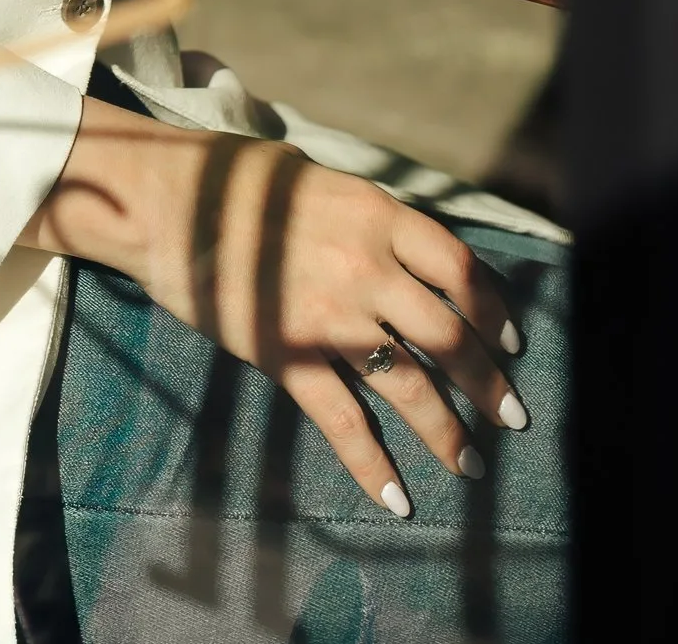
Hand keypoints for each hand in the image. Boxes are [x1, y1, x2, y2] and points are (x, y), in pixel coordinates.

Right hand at [25, 101, 530, 510]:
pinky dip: (372, 465)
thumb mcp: (315, 179)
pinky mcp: (287, 355)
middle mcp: (365, 265)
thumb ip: (365, 217)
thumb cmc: (234, 178)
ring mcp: (328, 315)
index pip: (460, 268)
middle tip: (512, 417)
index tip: (512, 342)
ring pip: (408, 385)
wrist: (165, 199)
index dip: (494, 310)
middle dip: (487, 385)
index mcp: (376, 213)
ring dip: (447, 432)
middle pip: (448, 335)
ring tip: (472, 466)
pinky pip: (343, 420)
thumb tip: (406, 252)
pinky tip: (395, 498)